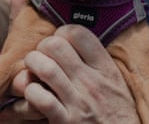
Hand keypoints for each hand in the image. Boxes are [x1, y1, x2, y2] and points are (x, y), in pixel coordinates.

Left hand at [14, 25, 139, 122]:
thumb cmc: (117, 113)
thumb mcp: (115, 82)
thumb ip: (97, 63)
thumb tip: (75, 43)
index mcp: (105, 67)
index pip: (79, 33)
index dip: (62, 32)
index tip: (59, 41)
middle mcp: (92, 81)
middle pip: (57, 46)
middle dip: (42, 47)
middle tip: (41, 55)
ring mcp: (78, 101)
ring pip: (46, 68)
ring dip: (32, 66)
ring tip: (31, 70)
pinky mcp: (65, 122)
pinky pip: (41, 99)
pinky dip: (31, 92)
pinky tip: (32, 93)